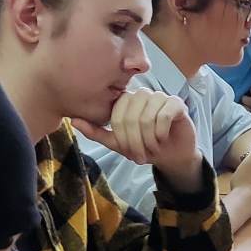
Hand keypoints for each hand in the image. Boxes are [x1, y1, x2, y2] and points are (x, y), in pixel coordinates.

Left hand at [74, 90, 200, 181]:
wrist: (172, 155)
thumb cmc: (145, 146)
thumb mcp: (118, 143)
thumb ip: (96, 132)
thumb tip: (73, 121)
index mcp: (127, 101)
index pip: (117, 115)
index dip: (122, 137)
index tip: (127, 153)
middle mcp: (143, 95)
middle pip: (131, 116)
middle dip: (135, 142)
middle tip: (140, 156)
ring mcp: (160, 97)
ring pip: (147, 117)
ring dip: (148, 140)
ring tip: (152, 148)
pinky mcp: (176, 103)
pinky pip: (164, 115)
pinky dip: (161, 132)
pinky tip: (163, 138)